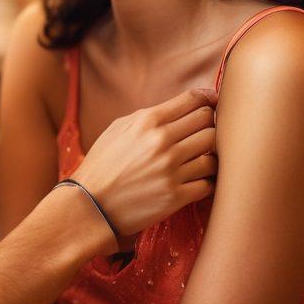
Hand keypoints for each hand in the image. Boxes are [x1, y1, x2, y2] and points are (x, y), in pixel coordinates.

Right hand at [73, 88, 215, 243]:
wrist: (90, 204)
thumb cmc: (103, 163)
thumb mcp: (119, 128)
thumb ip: (149, 116)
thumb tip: (181, 109)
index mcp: (148, 121)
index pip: (193, 100)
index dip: (208, 99)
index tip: (212, 103)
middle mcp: (162, 142)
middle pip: (208, 123)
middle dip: (209, 126)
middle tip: (202, 134)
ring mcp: (171, 170)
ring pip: (213, 154)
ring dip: (209, 155)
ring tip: (200, 159)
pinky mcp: (176, 196)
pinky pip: (208, 183)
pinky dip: (206, 181)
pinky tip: (197, 180)